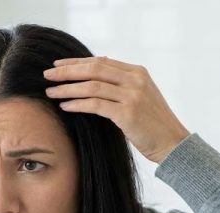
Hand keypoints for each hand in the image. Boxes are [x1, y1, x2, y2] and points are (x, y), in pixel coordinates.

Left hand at [44, 56, 189, 163]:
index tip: (58, 65)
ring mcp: (133, 95)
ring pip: (92, 86)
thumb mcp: (140, 96)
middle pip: (94, 69)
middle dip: (67, 71)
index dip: (77, 62)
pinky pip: (95, 104)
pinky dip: (77, 104)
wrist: (172, 143)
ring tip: (51, 92)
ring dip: (68, 88)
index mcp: (138, 72)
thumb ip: (121, 85)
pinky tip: (64, 106)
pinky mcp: (128, 113)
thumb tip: (96, 74)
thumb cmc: (152, 124)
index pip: (101, 61)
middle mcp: (135, 80)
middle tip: (47, 75)